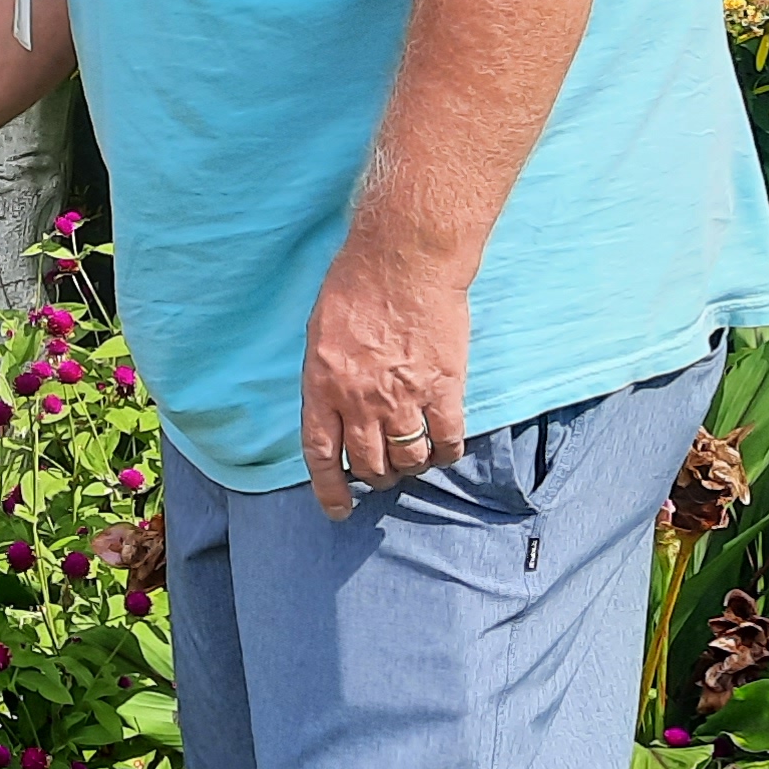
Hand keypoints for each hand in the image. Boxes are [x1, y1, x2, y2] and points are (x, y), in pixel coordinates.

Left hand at [296, 230, 468, 520]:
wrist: (404, 259)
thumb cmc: (356, 285)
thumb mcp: (320, 333)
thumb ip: (326, 377)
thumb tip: (334, 408)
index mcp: (322, 385)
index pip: (321, 453)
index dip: (329, 488)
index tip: (338, 508)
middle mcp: (360, 400)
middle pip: (369, 463)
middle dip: (375, 478)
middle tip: (383, 475)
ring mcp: (404, 398)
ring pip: (408, 459)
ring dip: (410, 468)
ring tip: (413, 461)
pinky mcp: (444, 388)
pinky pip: (448, 440)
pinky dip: (446, 453)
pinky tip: (445, 450)